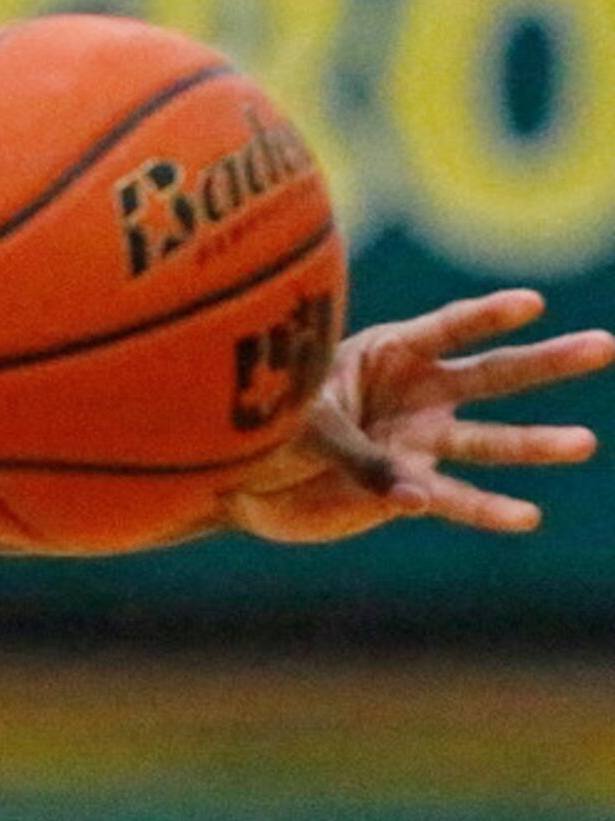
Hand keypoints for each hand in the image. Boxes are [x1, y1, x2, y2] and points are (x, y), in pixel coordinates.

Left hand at [226, 289, 613, 542]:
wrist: (241, 469)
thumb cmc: (265, 424)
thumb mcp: (302, 426)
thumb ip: (358, 455)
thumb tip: (415, 494)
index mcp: (386, 352)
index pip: (445, 327)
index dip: (486, 315)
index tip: (532, 303)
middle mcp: (414, 392)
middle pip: (490, 373)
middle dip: (547, 360)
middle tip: (605, 345)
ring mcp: (417, 437)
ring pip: (486, 438)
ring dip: (533, 443)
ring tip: (586, 443)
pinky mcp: (407, 484)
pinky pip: (453, 497)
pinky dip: (485, 510)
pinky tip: (527, 517)